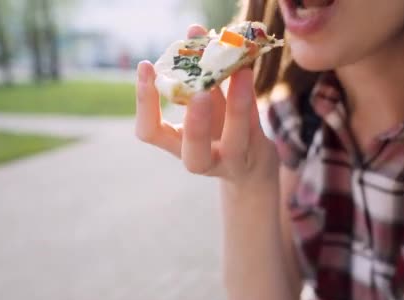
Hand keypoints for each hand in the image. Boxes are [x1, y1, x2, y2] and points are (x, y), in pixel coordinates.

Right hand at [135, 25, 278, 187]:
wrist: (252, 163)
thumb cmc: (220, 130)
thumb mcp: (206, 108)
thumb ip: (199, 77)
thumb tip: (194, 32)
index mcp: (177, 146)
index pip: (150, 132)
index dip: (144, 103)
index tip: (146, 65)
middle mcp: (203, 159)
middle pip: (194, 158)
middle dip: (196, 127)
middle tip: (199, 95)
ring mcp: (233, 160)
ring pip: (236, 140)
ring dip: (238, 106)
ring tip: (239, 71)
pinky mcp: (258, 151)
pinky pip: (256, 124)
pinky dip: (251, 96)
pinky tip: (247, 70)